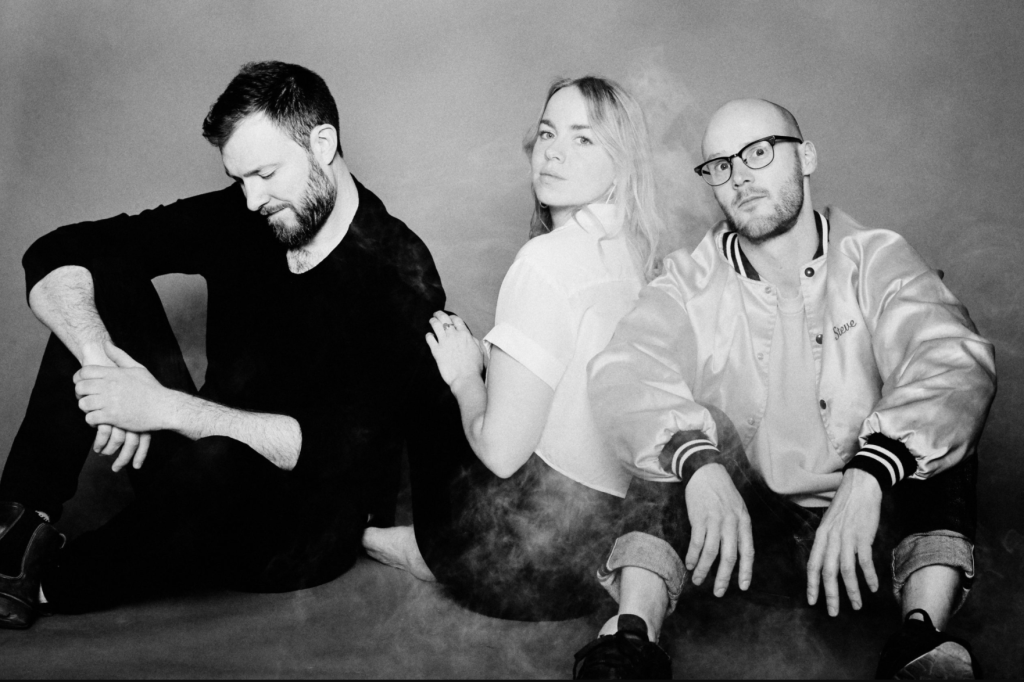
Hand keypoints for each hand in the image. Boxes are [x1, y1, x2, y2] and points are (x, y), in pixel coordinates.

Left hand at [74, 341, 166, 470]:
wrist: (164, 407)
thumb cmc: (151, 388)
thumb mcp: (136, 368)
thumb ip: (119, 355)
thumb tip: (105, 344)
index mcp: (114, 374)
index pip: (85, 372)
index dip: (79, 378)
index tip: (82, 384)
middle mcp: (110, 386)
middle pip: (81, 388)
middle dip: (81, 393)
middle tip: (87, 397)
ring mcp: (110, 402)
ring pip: (83, 404)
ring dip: (87, 408)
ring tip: (94, 409)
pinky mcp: (112, 417)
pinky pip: (91, 418)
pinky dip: (92, 420)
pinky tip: (100, 419)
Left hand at [425, 312, 483, 388]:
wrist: (465, 378)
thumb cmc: (474, 367)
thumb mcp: (479, 350)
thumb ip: (473, 341)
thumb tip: (470, 337)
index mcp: (465, 334)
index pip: (457, 320)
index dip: (452, 317)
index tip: (450, 317)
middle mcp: (454, 335)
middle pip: (444, 319)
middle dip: (440, 314)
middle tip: (437, 313)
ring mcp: (444, 342)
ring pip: (436, 325)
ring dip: (433, 321)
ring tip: (431, 320)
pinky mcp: (436, 351)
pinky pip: (430, 338)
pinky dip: (428, 335)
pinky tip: (429, 335)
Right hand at [684, 463, 753, 596]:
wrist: (706, 471)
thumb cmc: (722, 491)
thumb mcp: (738, 508)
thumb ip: (738, 528)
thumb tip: (736, 551)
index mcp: (743, 522)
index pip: (748, 551)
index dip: (746, 571)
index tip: (743, 587)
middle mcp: (731, 523)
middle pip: (729, 556)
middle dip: (723, 578)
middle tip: (719, 592)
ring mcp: (714, 520)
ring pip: (711, 552)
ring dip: (703, 569)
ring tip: (698, 581)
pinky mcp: (699, 517)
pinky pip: (696, 542)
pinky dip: (692, 555)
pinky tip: (689, 564)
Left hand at [806, 468, 881, 615]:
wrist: (861, 485)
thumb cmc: (847, 504)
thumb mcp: (830, 521)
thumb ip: (828, 541)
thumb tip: (829, 560)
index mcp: (821, 535)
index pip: (812, 564)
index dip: (811, 584)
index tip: (812, 601)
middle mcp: (831, 538)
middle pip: (827, 572)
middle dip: (830, 595)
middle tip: (833, 613)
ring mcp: (847, 537)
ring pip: (846, 571)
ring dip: (851, 591)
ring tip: (857, 606)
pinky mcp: (863, 536)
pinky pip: (865, 562)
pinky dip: (869, 577)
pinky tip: (873, 588)